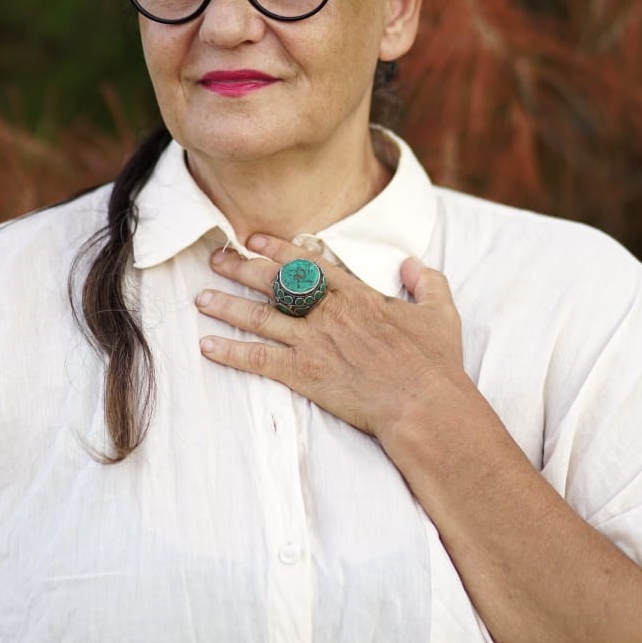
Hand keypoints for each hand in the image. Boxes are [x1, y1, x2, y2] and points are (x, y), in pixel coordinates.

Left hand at [196, 233, 473, 440]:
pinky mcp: (305, 375)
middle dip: (241, 269)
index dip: (276, 248)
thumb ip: (426, 281)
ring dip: (227, 306)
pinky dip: (232, 353)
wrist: (423, 404)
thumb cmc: (434, 363)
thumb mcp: (440, 312)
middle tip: (216, 259)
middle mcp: (328, 313)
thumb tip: (412, 262)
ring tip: (201, 298)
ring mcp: (314, 343)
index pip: (307, 262)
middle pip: (274, 283)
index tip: (253, 238)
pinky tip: (207, 346)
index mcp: (356, 295)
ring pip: (260, 318)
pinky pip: (260, 360)